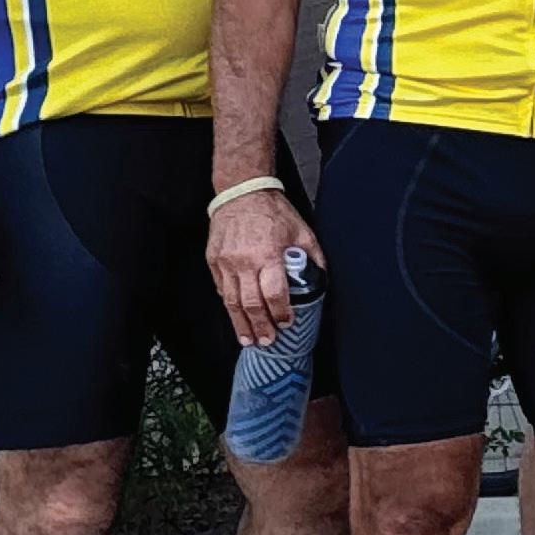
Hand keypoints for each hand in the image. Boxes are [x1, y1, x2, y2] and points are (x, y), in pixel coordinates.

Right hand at [206, 187, 323, 347]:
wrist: (241, 192)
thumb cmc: (272, 211)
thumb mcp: (301, 231)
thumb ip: (312, 257)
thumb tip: (320, 279)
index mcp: (269, 254)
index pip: (275, 293)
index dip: (281, 312)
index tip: (286, 323)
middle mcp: (245, 261)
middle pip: (252, 304)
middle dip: (260, 327)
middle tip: (267, 341)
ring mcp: (226, 262)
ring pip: (232, 302)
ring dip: (241, 324)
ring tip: (248, 339)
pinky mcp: (214, 260)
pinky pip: (221, 289)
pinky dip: (229, 305)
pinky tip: (236, 317)